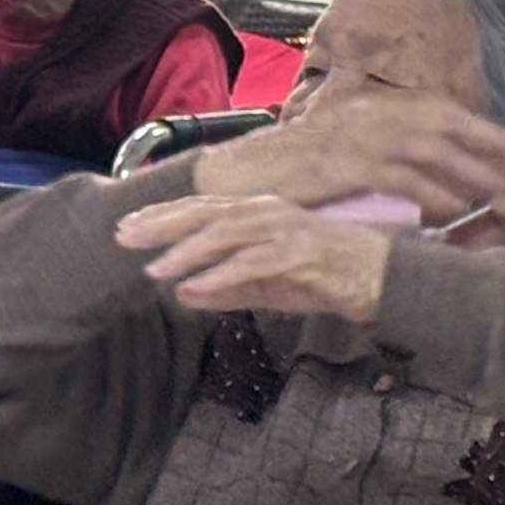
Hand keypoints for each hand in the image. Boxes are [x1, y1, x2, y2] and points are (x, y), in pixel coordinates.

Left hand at [115, 192, 395, 321]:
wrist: (380, 277)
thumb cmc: (324, 277)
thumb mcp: (266, 286)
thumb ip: (226, 288)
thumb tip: (184, 294)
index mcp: (258, 214)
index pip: (203, 210)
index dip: (164, 216)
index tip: (129, 226)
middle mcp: (268, 213)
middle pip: (206, 213)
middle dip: (163, 224)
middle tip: (124, 236)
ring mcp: (285, 230)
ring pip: (226, 234)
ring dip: (188, 251)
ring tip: (155, 268)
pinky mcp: (300, 252)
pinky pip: (254, 262)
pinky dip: (223, 274)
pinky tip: (197, 286)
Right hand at [196, 88, 504, 223]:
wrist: (236, 175)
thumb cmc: (287, 169)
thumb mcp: (338, 147)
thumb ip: (378, 151)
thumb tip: (419, 171)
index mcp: (372, 105)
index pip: (440, 110)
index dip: (482, 128)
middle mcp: (371, 113)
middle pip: (445, 125)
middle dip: (489, 146)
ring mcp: (358, 138)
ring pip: (431, 152)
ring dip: (469, 174)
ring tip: (499, 194)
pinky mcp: (346, 165)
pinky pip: (400, 180)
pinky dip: (430, 195)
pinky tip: (452, 212)